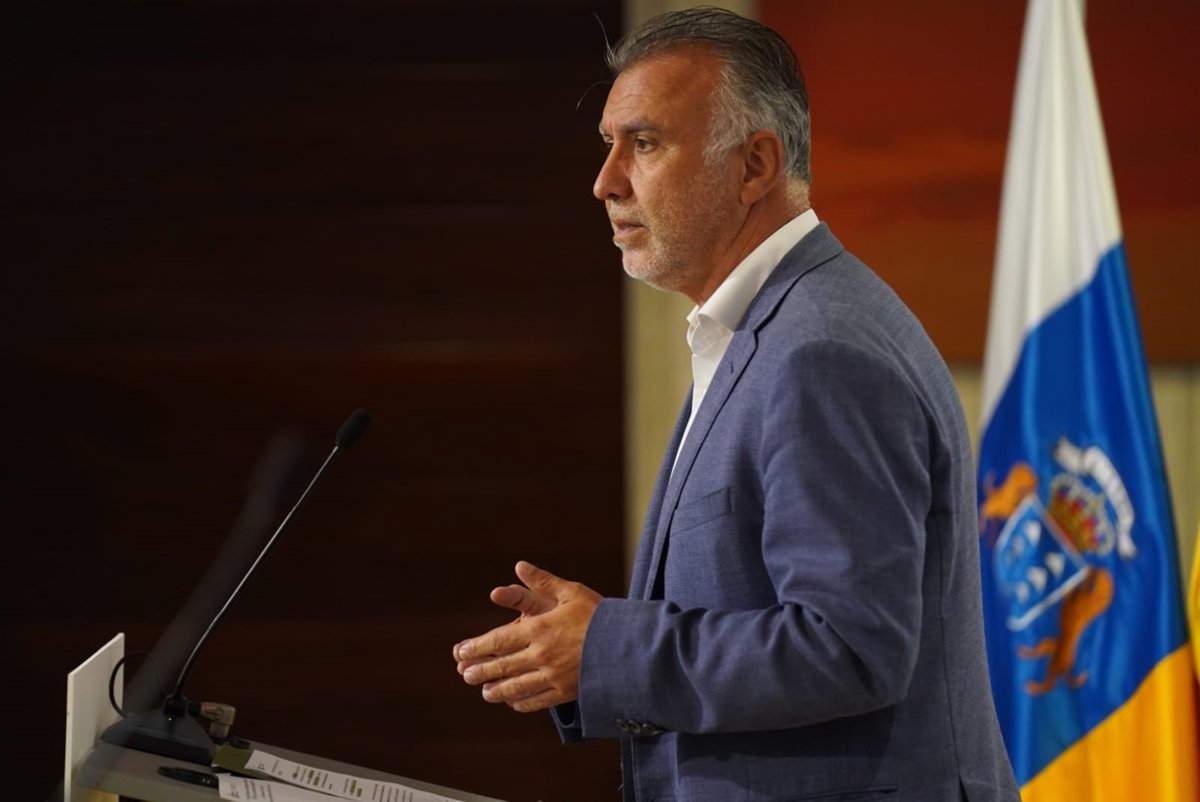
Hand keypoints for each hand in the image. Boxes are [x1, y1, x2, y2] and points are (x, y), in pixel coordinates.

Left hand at [453, 561, 601, 712]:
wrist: (630, 645)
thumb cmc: (600, 614)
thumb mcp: (571, 592)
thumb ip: (543, 582)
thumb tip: (519, 565)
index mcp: (539, 628)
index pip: (498, 641)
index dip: (477, 648)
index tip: (461, 653)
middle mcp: (541, 655)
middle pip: (502, 666)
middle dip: (481, 671)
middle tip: (466, 675)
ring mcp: (553, 676)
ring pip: (516, 687)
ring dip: (497, 690)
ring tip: (485, 692)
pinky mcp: (566, 692)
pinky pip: (537, 701)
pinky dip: (522, 702)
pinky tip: (514, 701)